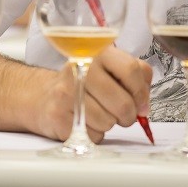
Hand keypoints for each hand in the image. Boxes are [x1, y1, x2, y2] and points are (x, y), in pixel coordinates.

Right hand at [34, 45, 151, 142]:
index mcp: (98, 51)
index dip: (142, 92)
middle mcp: (80, 66)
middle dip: (128, 115)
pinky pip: (92, 135)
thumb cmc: (83, 84)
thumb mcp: (110, 69)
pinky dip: (94, 134)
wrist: (42, 95)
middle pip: (123, 102)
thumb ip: (135, 77)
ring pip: (108, 121)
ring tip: (98, 114)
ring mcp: (66, 90)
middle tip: (122, 114)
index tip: (141, 103)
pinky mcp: (57, 114)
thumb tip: (144, 104)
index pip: (131, 70)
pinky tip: (85, 122)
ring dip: (109, 124)